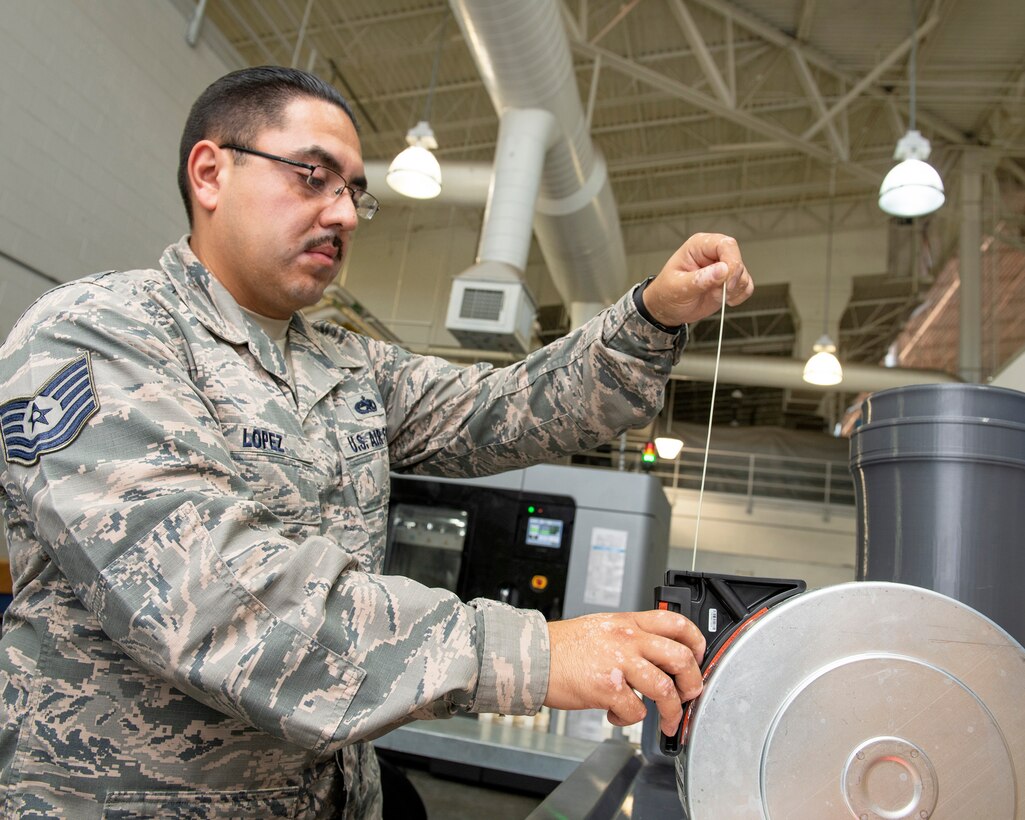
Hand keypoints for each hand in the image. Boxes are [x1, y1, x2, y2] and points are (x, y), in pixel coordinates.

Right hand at [544, 610, 705, 735]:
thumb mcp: (602, 627)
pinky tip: (616, 714)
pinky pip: (635, 711)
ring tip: (667, 721)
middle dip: (693, 682)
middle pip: (680, 656)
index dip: (696, 641)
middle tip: (690, 695)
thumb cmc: (564, 646)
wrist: (533, 656)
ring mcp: (619, 663)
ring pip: (665, 689)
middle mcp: (627, 639)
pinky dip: (629, 718)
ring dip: (672, 711)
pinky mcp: (607, 687)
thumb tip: (655, 655)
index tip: (699, 657)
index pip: (675, 622)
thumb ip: (629, 635)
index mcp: (628, 622)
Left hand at [642, 232, 752, 326]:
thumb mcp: (678, 287)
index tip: (726, 283)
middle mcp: (714, 254)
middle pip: (737, 260)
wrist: (667, 310)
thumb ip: (699, 279)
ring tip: (713, 296)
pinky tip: (723, 300)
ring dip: (733, 290)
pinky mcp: (729, 282)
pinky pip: (746, 286)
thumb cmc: (667, 293)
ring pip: (744, 275)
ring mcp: (723, 268)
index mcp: (699, 246)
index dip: (731, 263)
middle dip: (731, 281)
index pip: (726, 245)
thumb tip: (722, 270)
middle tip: (717, 293)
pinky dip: (738, 296)